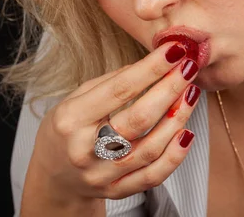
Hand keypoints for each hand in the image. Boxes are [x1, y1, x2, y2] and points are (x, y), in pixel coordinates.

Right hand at [26, 41, 200, 201]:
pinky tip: (187, 132)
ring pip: (151, 148)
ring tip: (191, 93)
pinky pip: (154, 176)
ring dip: (179, 117)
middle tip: (190, 67)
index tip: (174, 50)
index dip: (152, 68)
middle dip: (170, 88)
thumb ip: (113, 81)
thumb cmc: (69, 128)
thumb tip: (153, 64)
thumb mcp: (77, 97)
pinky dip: (175, 155)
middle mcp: (85, 149)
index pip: (120, 90)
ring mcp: (102, 174)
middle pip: (140, 119)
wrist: (52, 175)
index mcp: (72, 119)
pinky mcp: (116, 191)